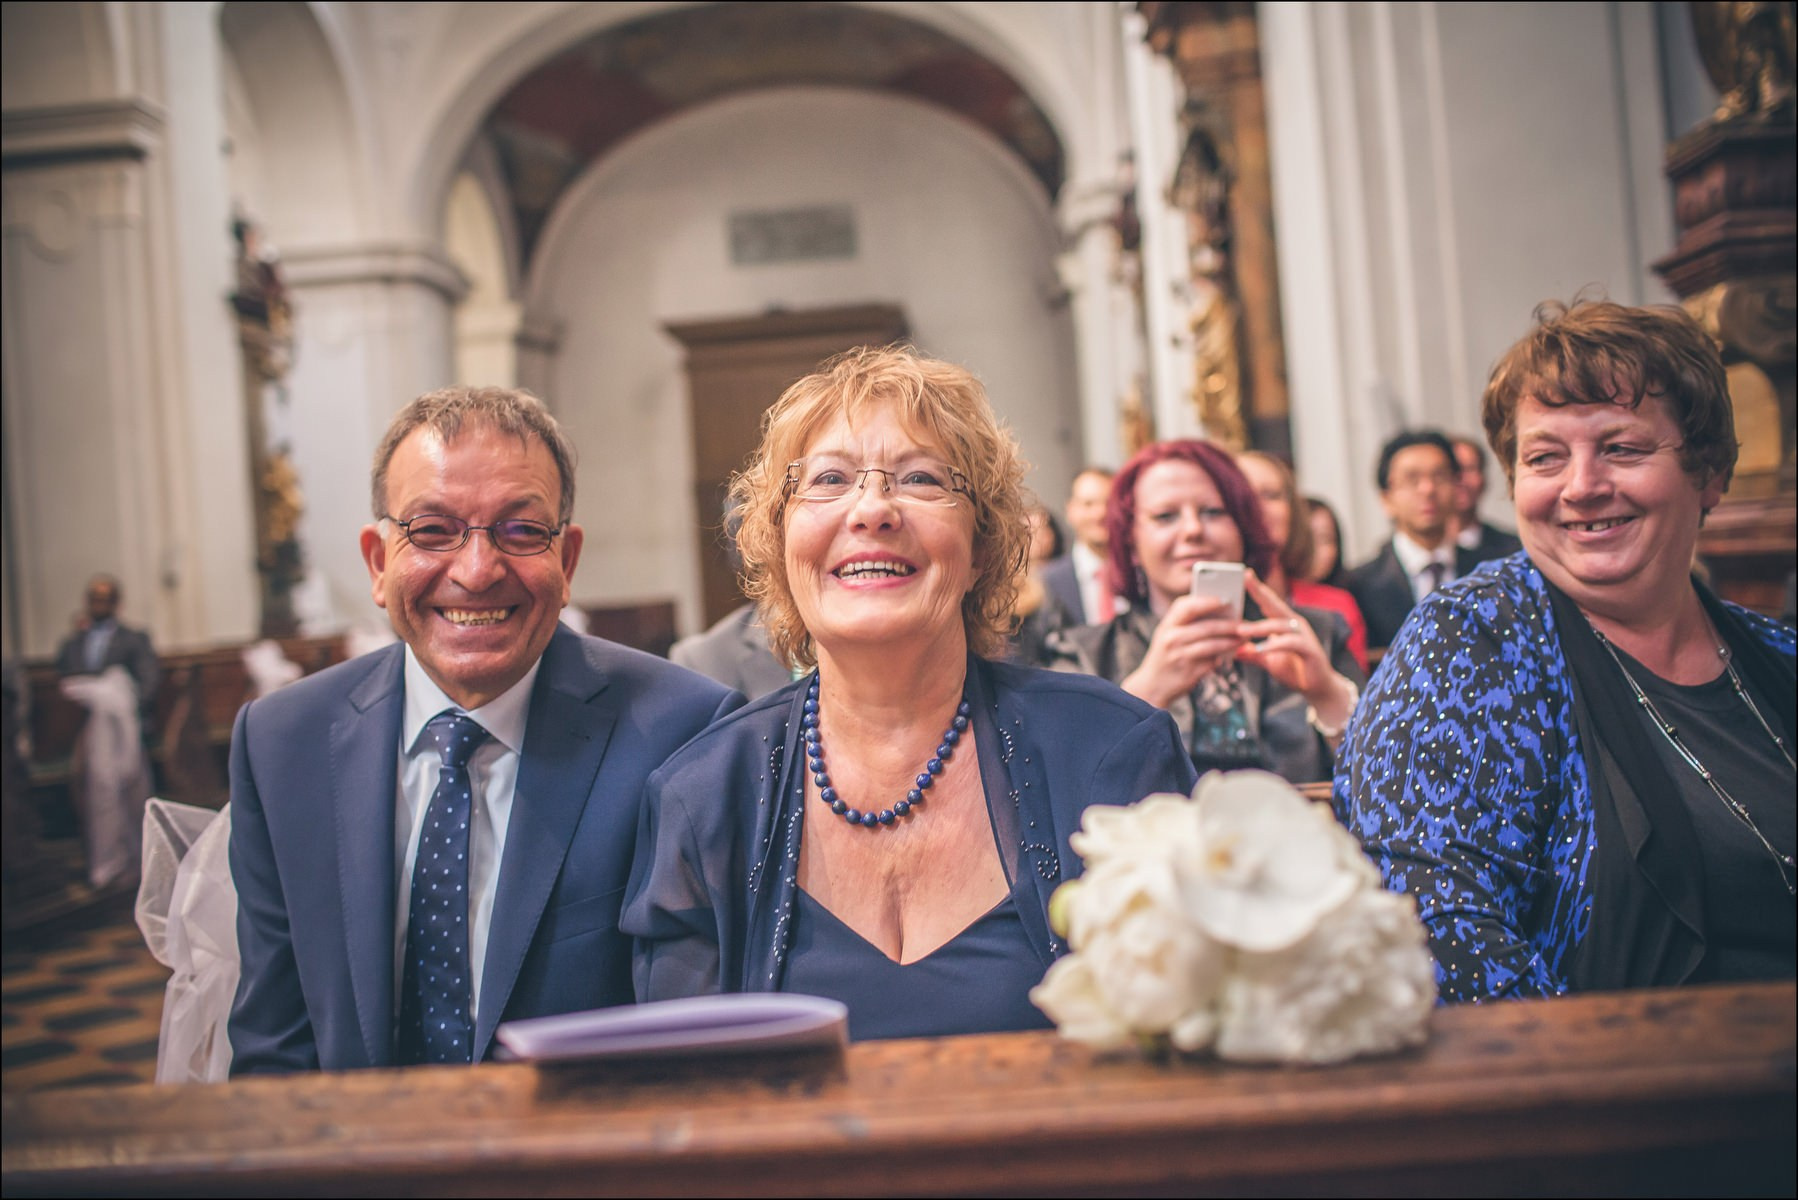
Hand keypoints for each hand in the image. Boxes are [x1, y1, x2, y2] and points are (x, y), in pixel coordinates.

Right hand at [1120, 593, 1244, 709]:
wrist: (1152, 685)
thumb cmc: (1166, 655)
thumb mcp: (1168, 635)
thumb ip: (1186, 622)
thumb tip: (1219, 612)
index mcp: (1167, 625)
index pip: (1186, 606)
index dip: (1207, 601)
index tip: (1226, 599)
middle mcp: (1171, 639)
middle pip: (1206, 627)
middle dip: (1229, 624)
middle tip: (1244, 623)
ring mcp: (1180, 656)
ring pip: (1213, 645)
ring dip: (1231, 641)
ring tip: (1243, 638)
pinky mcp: (1189, 672)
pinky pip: (1212, 661)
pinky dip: (1225, 656)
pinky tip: (1233, 652)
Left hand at [1235, 571, 1357, 728]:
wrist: (1317, 688)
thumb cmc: (1294, 670)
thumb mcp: (1268, 660)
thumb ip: (1252, 653)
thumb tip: (1232, 650)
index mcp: (1284, 623)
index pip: (1268, 602)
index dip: (1257, 588)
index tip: (1244, 573)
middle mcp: (1295, 624)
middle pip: (1276, 604)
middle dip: (1260, 591)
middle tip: (1246, 578)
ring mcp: (1304, 635)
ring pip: (1280, 625)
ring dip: (1259, 627)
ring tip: (1241, 631)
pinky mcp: (1310, 650)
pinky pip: (1291, 643)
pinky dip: (1275, 645)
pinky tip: (1261, 649)